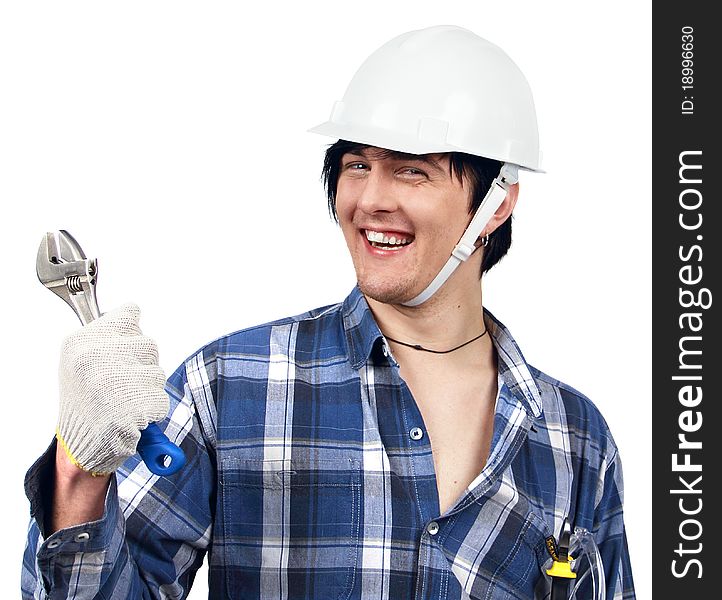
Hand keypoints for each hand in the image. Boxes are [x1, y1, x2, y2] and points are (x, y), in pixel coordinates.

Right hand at [57, 303, 167, 474]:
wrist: (79, 447)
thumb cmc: (85, 402)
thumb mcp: (80, 361)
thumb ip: (106, 336)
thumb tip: (134, 315)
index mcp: (80, 342)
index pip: (129, 313)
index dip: (132, 331)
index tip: (125, 344)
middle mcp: (94, 358)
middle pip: (149, 343)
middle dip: (144, 364)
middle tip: (123, 384)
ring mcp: (113, 383)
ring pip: (157, 371)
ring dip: (149, 388)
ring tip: (126, 401)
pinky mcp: (131, 407)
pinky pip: (161, 399)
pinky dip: (153, 410)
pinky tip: (133, 415)